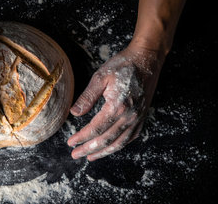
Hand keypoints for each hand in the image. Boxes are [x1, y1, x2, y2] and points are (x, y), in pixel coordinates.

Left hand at [68, 43, 164, 160]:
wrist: (147, 59)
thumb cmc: (122, 66)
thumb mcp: (100, 77)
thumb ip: (87, 97)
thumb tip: (74, 113)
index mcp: (117, 106)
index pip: (95, 129)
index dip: (82, 138)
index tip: (70, 143)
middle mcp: (129, 116)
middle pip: (106, 139)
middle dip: (89, 149)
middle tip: (76, 155)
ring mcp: (138, 117)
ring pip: (120, 142)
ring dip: (104, 152)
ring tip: (91, 157)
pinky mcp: (142, 116)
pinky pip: (131, 136)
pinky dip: (120, 145)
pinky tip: (111, 147)